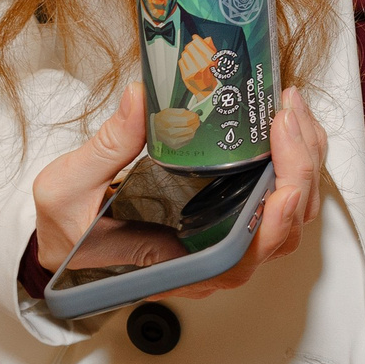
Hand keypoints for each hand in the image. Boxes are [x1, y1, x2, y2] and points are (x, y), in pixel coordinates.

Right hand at [32, 86, 326, 300]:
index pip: (248, 254)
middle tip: (288, 116)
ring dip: (303, 160)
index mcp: (177, 265)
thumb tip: (141, 98)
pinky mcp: (230, 216)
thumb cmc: (66, 230)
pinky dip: (293, 160)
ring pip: (292, 213)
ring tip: (292, 111)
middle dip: (300, 168)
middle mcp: (211, 261)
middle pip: (285, 229)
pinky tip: (286, 124)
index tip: (284, 174)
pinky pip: (280, 197)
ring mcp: (226, 240)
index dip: (278, 217)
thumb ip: (107, 147)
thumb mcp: (68, 188)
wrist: (61, 241)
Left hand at [181, 36, 220, 100]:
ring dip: (187, 54)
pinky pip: (181, 62)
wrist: (206, 90)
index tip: (195, 37)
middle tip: (193, 48)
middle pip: (190, 47)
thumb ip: (211, 48)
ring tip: (191, 58)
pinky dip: (184, 61)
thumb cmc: (210, 73)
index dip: (196, 39)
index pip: (200, 44)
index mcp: (211, 60)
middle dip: (191, 46)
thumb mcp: (215, 60)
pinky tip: (189, 64)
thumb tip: (207, 39)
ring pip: (184, 54)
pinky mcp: (186, 76)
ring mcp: (193, 71)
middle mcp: (202, 65)